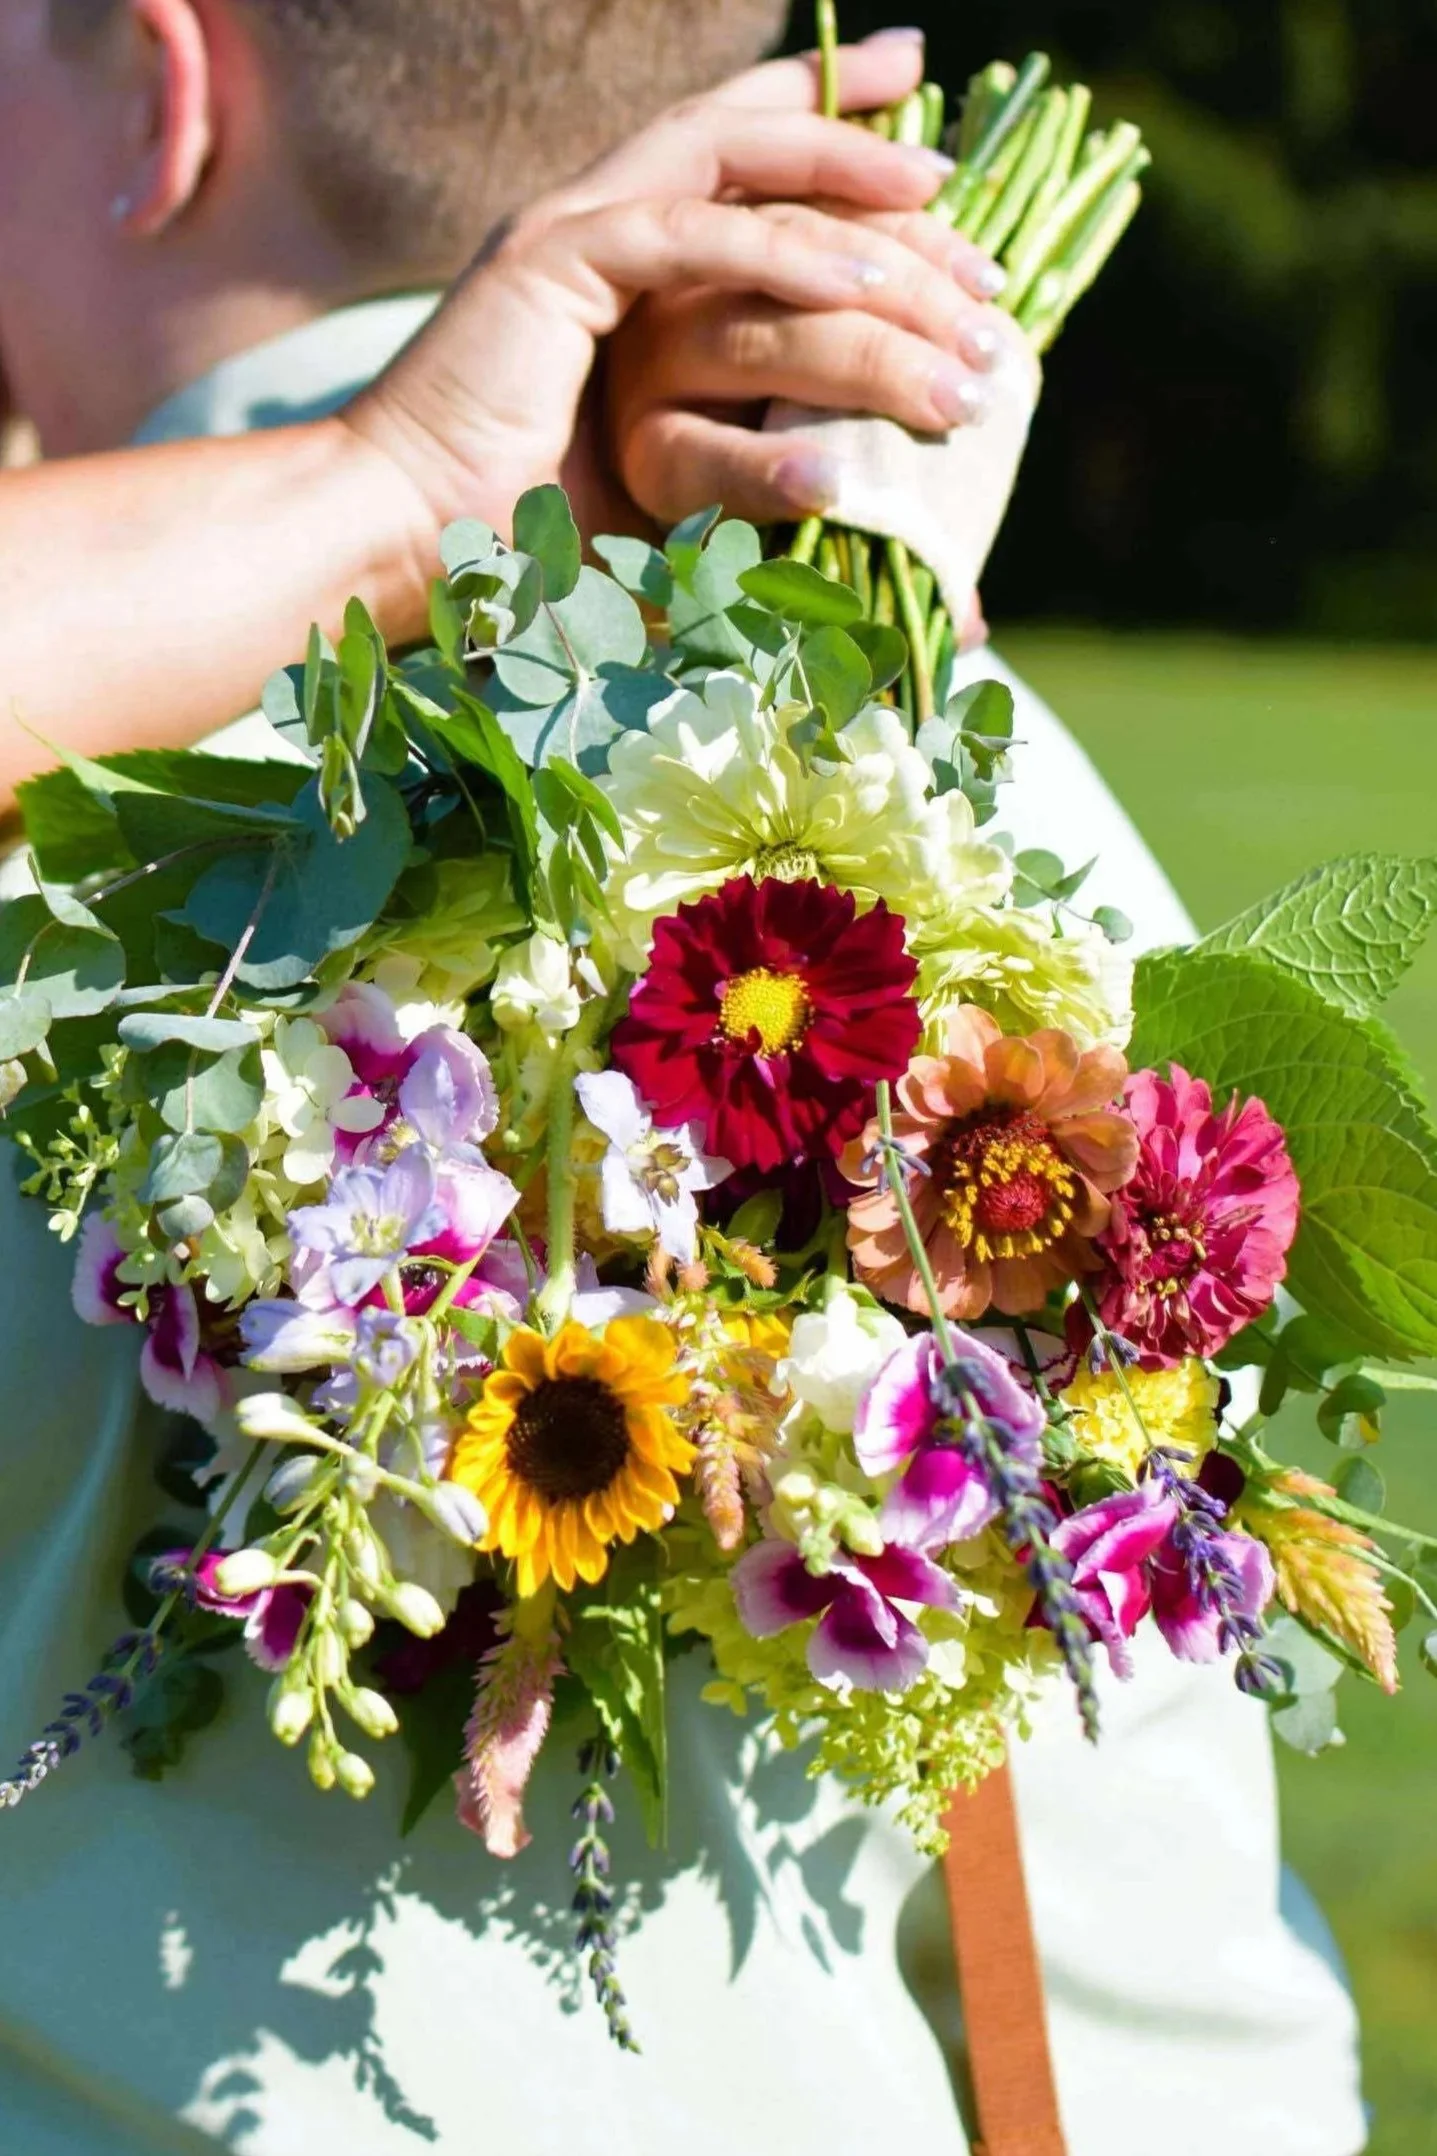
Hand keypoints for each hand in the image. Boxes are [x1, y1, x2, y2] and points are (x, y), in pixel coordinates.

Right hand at [344, 32, 954, 575]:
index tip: (944, 160)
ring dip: (855, 202)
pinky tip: (861, 279)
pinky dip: (781, 250)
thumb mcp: (697, 523)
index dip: (840, 134)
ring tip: (952, 246)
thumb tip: (948, 610)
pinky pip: (688, 233)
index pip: (749, 171)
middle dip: (884, 174)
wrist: (402, 549)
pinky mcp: (550, 265)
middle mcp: (604, 232)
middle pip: (763, 150)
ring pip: (742, 174)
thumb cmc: (525, 554)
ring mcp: (573, 235)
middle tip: (980, 239)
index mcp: (627, 272)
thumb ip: (803, 528)